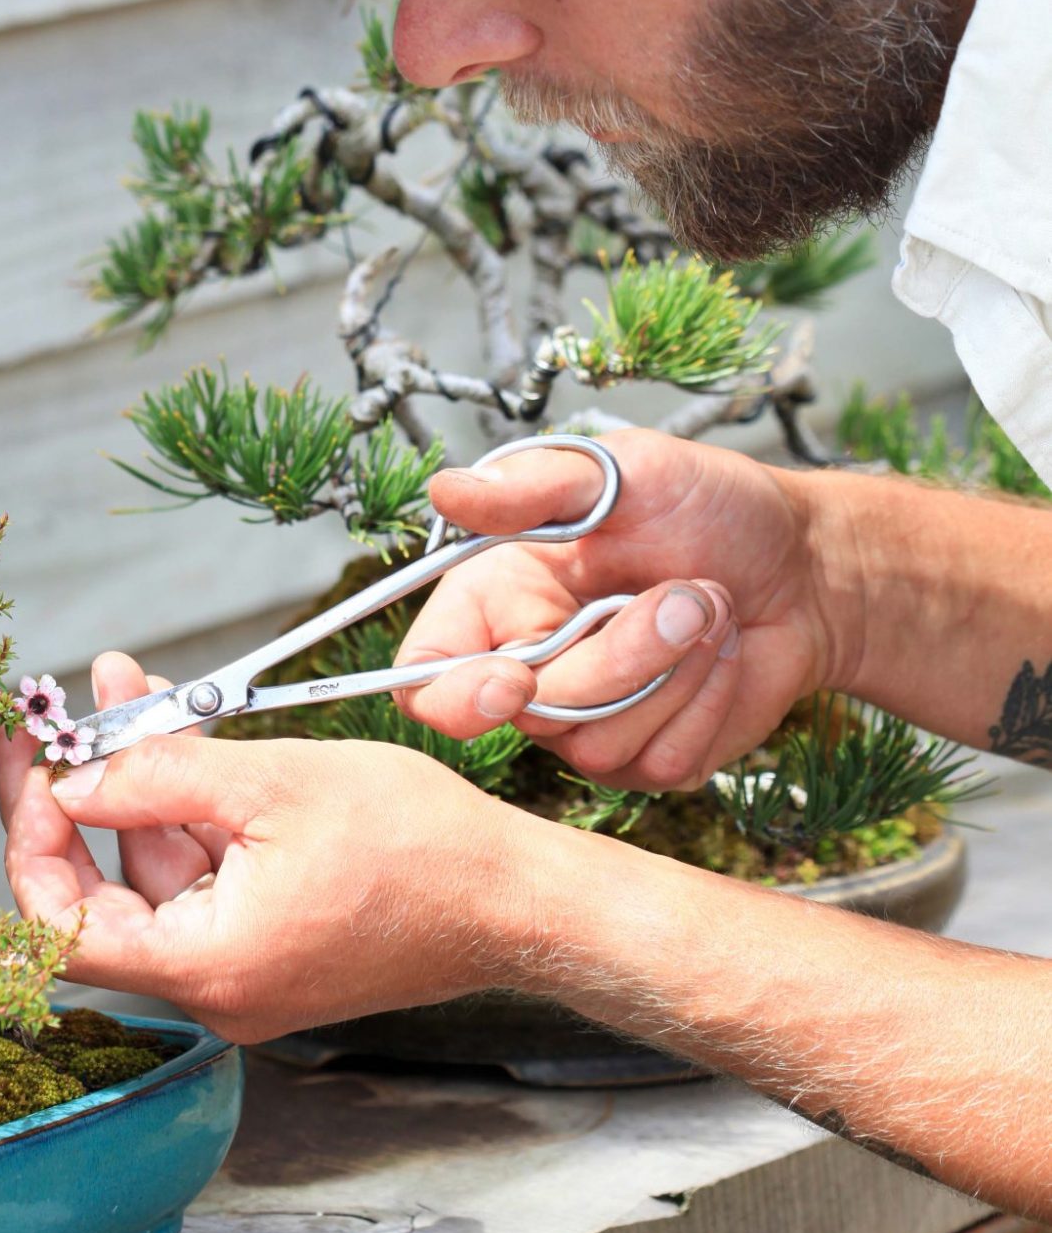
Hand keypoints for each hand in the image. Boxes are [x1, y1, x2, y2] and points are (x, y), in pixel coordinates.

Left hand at [0, 660, 542, 1040]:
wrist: (516, 899)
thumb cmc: (422, 849)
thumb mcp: (275, 783)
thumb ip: (157, 778)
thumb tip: (69, 781)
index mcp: (208, 967)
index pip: (61, 930)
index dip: (30, 840)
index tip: (31, 762)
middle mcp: (215, 987)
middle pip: (101, 896)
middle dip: (80, 791)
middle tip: (55, 715)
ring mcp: (243, 969)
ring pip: (155, 872)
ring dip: (137, 778)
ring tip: (126, 684)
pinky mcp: (270, 942)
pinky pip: (204, 875)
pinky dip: (187, 807)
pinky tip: (179, 726)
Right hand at [396, 428, 836, 792]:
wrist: (804, 565)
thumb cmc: (710, 504)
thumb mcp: (623, 471)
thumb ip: (532, 487)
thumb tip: (446, 489)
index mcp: (497, 598)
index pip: (429, 678)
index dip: (455, 695)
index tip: (513, 679)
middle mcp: (528, 668)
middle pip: (534, 712)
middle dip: (623, 655)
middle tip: (690, 594)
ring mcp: (587, 724)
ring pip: (600, 741)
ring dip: (677, 671)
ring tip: (712, 606)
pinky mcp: (647, 759)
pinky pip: (659, 761)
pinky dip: (708, 702)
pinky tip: (727, 655)